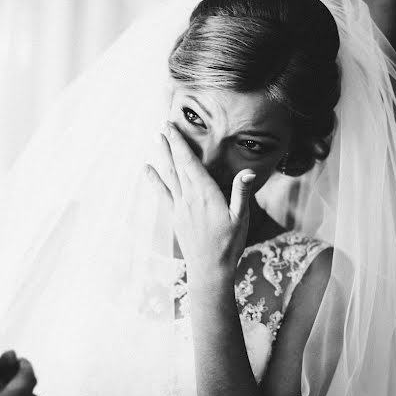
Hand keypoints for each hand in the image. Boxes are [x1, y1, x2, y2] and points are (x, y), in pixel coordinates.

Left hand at [145, 122, 255, 284]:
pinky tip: (147, 168)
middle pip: (177, 165)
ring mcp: (180, 207)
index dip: (180, 144)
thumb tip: (248, 172)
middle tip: (163, 125)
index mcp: (206, 195)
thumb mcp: (240, 218)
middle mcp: (189, 198)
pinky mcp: (175, 216)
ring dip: (162, 156)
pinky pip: (162, 193)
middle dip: (170, 144)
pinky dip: (154, 179)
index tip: (172, 128)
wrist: (209, 270)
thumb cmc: (229, 244)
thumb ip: (241, 193)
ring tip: (156, 138)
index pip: (190, 163)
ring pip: (169, 176)